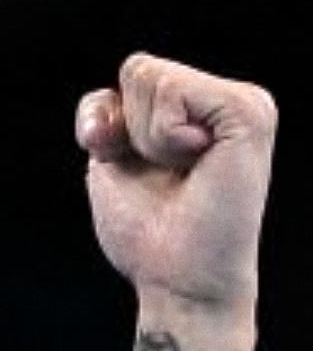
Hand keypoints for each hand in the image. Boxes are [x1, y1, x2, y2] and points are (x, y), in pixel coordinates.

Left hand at [83, 52, 271, 320]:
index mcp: (197, 109)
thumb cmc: (151, 236)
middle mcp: (223, 99)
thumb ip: (106, 120)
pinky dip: (163, 136)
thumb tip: (105, 107)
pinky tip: (197, 162)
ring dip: (147, 139)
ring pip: (152, 76)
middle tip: (167, 177)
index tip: (137, 171)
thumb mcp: (113, 167)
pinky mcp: (246, 109)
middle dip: (130, 131)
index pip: (134, 75)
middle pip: (138, 70)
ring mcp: (242, 100)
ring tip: (183, 173)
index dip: (113, 125)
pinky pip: (172, 89)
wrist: (180, 281)